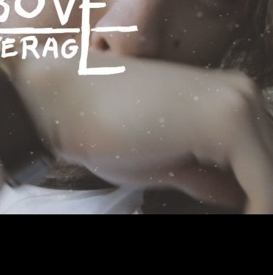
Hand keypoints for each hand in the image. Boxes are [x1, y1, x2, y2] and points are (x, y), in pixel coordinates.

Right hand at [11, 52, 272, 212]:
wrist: (63, 99)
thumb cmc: (104, 128)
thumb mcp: (164, 165)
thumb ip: (207, 179)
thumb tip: (237, 196)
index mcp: (226, 101)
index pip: (264, 166)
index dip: (259, 201)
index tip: (241, 215)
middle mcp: (240, 95)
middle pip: (271, 166)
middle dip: (260, 201)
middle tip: (239, 216)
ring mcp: (237, 103)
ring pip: (272, 175)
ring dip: (261, 205)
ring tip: (240, 218)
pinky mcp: (226, 119)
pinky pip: (266, 187)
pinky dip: (259, 211)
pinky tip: (242, 220)